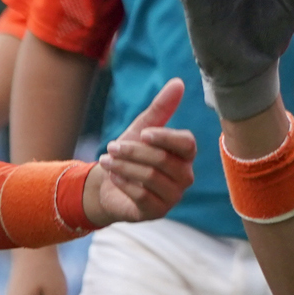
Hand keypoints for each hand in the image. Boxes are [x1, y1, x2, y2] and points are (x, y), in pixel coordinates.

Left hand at [88, 78, 197, 225]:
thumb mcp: (142, 129)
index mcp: (185, 155)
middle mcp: (184, 176)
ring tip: (107, 159)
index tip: (144, 132)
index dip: (166, 138)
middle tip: (112, 145)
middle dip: (134, 151)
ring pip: (151, 177)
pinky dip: (123, 182)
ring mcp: (172, 197)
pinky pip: (141, 195)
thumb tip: (178, 82)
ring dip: (124, 166)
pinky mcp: (156, 212)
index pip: (187, 144)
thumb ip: (161, 108)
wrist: (109, 185)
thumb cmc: (130, 154)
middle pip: (163, 160)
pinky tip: (112, 176)